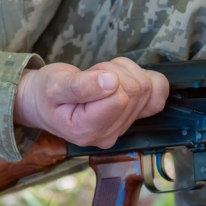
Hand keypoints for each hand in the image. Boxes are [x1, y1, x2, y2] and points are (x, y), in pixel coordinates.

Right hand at [14, 58, 168, 148]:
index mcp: (89, 131)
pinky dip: (145, 76)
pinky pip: (159, 91)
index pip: (120, 97)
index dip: (108, 77)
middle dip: (116, 72)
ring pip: (148, 86)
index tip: (87, 78)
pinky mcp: (137, 115)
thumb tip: (110, 81)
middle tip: (92, 76)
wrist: (46, 103)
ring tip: (101, 78)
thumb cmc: (47, 94)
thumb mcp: (54, 85)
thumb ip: (81, 86)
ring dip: (125, 71)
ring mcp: (126, 126)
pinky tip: (123, 79)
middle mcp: (112, 134)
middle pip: (137, 90)